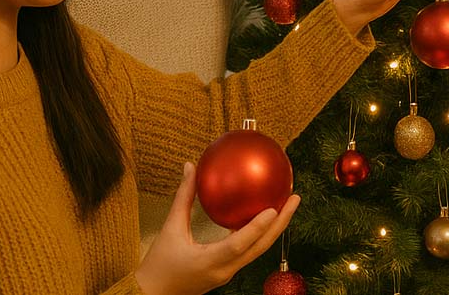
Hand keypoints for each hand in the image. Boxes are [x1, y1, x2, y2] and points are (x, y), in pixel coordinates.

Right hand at [135, 162, 298, 294]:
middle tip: (295, 198)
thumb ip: (183, 198)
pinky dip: (259, 234)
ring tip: (286, 205)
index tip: (274, 207)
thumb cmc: (159, 264)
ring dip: (274, 229)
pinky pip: (249, 251)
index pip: (239, 244)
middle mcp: (224, 270)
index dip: (258, 227)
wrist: (153, 294)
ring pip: (258, 251)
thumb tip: (190, 167)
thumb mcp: (170, 229)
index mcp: (210, 261)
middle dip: (281, 223)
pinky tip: (263, 215)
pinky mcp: (227, 271)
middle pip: (260, 247)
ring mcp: (228, 273)